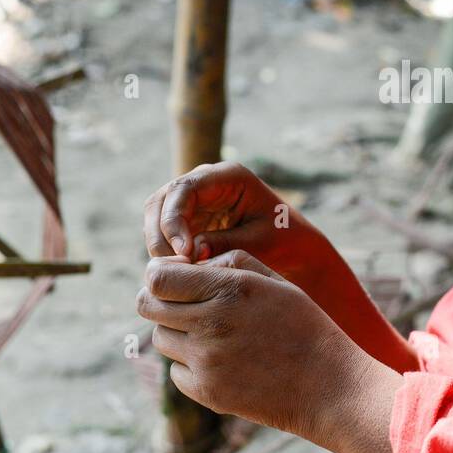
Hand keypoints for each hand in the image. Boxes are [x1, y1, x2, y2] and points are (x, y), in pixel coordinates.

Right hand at [142, 161, 331, 295]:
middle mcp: (206, 182)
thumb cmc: (285, 241)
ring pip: (157, 218)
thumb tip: (191, 253)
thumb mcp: (260, 243)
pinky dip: (167, 254)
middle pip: (162, 200)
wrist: (295, 248)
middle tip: (174, 270)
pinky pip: (165, 234)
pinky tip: (181, 276)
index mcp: (228, 176)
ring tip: (179, 276)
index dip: (175, 219)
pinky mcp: (189, 220)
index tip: (184, 253)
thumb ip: (225, 244)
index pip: (185, 188)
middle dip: (161, 235)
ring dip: (160, 247)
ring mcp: (194, 200)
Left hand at [142, 161, 421, 375]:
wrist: (329, 386)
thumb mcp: (274, 281)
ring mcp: (206, 361)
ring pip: (160, 338)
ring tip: (212, 332)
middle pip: (147, 306)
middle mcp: (211, 323)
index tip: (174, 276)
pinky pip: (176, 371)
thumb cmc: (304, 326)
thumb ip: (229, 263)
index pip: (157, 277)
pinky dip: (189, 364)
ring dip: (176, 331)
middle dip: (159, 299)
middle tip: (183, 302)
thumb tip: (187, 263)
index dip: (159, 273)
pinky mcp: (207, 392)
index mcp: (229, 289)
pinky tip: (222, 361)